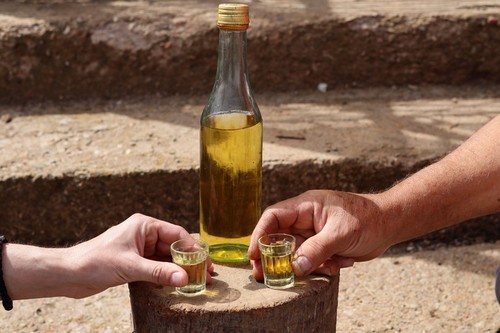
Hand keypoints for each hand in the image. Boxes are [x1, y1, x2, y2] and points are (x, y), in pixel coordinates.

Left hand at [69, 213, 213, 297]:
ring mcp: (139, 249)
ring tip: (195, 281)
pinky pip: (156, 267)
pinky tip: (176, 283)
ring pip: (166, 258)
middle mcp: (144, 234)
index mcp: (144, 225)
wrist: (69, 273)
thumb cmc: (95, 262)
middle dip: (189, 260)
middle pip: (174, 247)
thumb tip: (185, 278)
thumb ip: (159, 273)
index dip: (193, 249)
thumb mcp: (131, 267)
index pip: (176, 235)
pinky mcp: (134, 262)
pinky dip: (166, 275)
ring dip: (179, 269)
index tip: (206, 262)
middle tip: (205, 275)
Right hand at [248, 190, 390, 279]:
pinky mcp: (322, 244)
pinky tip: (341, 264)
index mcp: (305, 206)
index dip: (259, 234)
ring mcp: (313, 232)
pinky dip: (323, 266)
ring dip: (308, 264)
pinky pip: (312, 259)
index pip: (273, 217)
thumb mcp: (340, 234)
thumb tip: (294, 267)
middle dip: (275, 257)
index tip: (253, 254)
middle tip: (265, 275)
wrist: (389, 223)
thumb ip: (316, 250)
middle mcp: (305, 219)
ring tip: (328, 266)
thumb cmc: (367, 219)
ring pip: (296, 252)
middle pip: (279, 237)